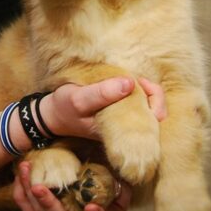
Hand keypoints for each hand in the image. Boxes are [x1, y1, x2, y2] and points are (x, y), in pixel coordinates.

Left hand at [13, 161, 131, 210]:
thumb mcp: (120, 210)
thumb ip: (122, 191)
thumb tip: (124, 169)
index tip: (92, 208)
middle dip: (48, 203)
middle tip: (39, 187)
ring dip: (29, 191)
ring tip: (25, 169)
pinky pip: (27, 210)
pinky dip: (21, 194)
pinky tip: (19, 176)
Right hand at [40, 77, 166, 139]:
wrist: (53, 116)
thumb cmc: (66, 108)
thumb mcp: (80, 99)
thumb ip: (103, 93)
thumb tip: (130, 83)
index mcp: (121, 131)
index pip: (155, 121)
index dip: (155, 100)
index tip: (139, 82)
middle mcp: (126, 129)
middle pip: (157, 116)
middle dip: (154, 94)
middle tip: (139, 79)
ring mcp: (124, 122)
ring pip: (150, 109)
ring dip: (147, 92)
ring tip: (134, 79)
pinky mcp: (120, 114)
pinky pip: (139, 105)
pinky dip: (139, 92)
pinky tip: (128, 83)